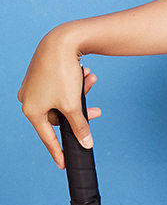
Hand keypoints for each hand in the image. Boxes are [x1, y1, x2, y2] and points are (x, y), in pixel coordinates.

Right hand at [17, 31, 102, 170]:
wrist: (62, 39)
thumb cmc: (62, 73)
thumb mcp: (73, 104)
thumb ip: (80, 126)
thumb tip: (86, 144)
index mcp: (31, 111)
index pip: (48, 137)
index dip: (58, 151)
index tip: (65, 165)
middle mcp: (29, 99)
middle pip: (59, 116)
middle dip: (79, 111)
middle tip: (98, 111)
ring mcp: (34, 87)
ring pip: (63, 99)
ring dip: (80, 93)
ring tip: (92, 80)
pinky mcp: (42, 75)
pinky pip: (61, 87)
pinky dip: (75, 83)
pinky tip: (87, 73)